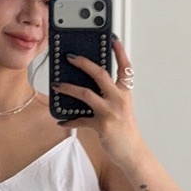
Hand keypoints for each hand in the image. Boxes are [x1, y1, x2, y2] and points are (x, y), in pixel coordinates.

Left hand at [59, 35, 142, 166]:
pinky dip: (69, 120)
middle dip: (84, 63)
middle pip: (100, 74)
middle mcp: (119, 99)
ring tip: (57, 86)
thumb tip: (89, 84)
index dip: (119, 52)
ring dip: (68, 88)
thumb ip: (110, 94)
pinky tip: (61, 120)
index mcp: (125, 92)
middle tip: (70, 57)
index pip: (124, 67)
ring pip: (85, 93)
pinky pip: (80, 120)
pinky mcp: (102, 126)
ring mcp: (110, 112)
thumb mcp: (122, 107)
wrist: (132, 152)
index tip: (112, 39)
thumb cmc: (125, 129)